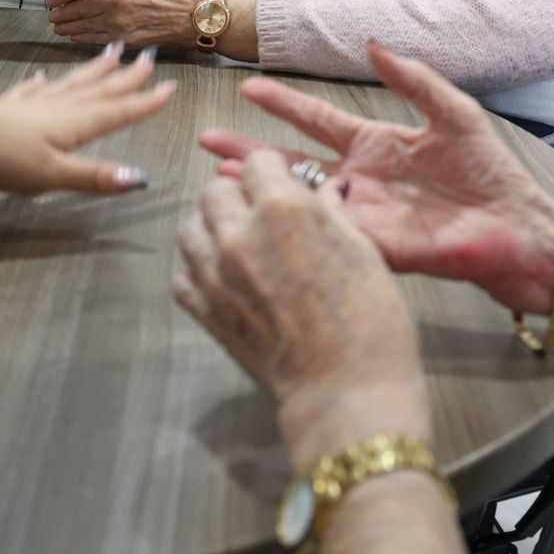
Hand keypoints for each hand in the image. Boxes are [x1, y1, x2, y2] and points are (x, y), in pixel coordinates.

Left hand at [0, 44, 172, 193]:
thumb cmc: (1, 157)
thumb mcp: (51, 175)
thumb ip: (94, 177)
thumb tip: (141, 178)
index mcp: (73, 124)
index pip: (117, 112)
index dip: (144, 103)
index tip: (170, 87)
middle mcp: (58, 109)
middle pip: (98, 91)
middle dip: (125, 78)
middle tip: (148, 57)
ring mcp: (31, 106)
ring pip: (71, 86)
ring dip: (93, 72)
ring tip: (110, 55)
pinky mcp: (7, 109)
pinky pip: (32, 93)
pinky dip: (42, 85)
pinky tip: (44, 78)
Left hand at [45, 0, 210, 47]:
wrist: (194, 12)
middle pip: (75, 7)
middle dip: (60, 13)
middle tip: (52, 16)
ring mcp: (116, 20)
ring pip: (82, 25)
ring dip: (67, 27)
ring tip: (58, 27)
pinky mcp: (123, 38)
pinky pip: (95, 38)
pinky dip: (81, 38)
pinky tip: (75, 36)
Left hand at [175, 151, 432, 472]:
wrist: (347, 390)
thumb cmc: (371, 320)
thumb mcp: (363, 252)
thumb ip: (330, 214)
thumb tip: (321, 191)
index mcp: (282, 208)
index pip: (256, 163)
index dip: (271, 171)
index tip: (280, 183)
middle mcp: (238, 233)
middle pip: (214, 190)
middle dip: (236, 196)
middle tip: (259, 215)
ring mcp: (214, 275)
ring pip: (190, 229)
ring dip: (211, 230)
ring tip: (238, 246)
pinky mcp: (205, 312)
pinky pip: (182, 278)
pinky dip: (198, 274)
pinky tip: (225, 282)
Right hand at [198, 42, 553, 316]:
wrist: (514, 229)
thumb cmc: (490, 173)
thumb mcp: (454, 113)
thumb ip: (413, 79)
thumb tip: (374, 43)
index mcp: (376, 144)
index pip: (316, 120)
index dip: (282, 103)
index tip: (248, 88)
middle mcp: (358, 178)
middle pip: (289, 160)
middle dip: (247, 150)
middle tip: (208, 140)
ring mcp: (358, 214)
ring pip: (295, 198)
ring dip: (258, 189)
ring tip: (219, 179)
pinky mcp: (366, 246)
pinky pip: (322, 233)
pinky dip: (291, 226)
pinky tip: (261, 218)